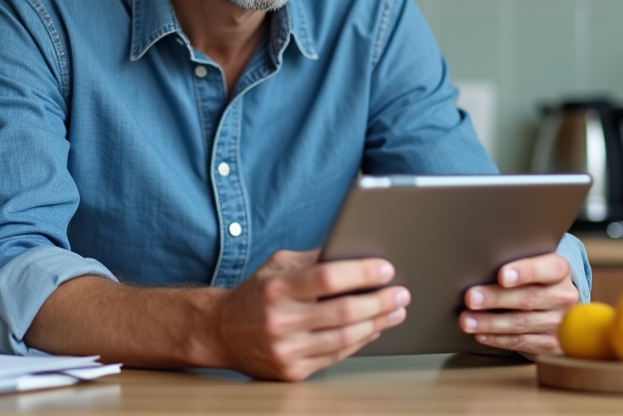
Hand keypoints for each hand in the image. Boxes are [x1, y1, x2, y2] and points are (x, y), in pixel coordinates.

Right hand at [211, 249, 409, 380]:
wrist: (220, 333)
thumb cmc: (255, 294)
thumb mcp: (278, 265)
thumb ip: (314, 259)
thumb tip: (356, 252)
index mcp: (277, 287)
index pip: (327, 277)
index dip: (362, 273)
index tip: (386, 269)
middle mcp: (281, 320)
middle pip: (343, 312)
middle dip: (380, 302)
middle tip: (402, 293)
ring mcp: (286, 349)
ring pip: (344, 338)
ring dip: (377, 324)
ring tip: (395, 311)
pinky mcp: (291, 371)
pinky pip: (336, 356)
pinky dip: (360, 342)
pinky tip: (373, 329)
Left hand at [458, 252, 577, 355]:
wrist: (561, 308)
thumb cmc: (538, 281)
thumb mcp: (535, 266)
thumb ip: (516, 266)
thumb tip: (481, 269)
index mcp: (561, 271)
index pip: (548, 269)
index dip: (524, 272)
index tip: (502, 275)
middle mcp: (563, 297)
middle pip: (528, 298)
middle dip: (496, 298)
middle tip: (471, 298)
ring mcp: (560, 324)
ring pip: (521, 323)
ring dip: (490, 322)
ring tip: (467, 320)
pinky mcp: (551, 345)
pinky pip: (520, 342)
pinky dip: (497, 339)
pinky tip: (481, 334)